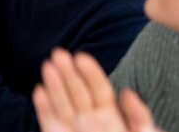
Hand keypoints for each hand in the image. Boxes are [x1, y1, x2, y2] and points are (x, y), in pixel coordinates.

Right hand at [32, 49, 157, 131]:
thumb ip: (139, 118)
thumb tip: (126, 92)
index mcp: (111, 119)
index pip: (99, 90)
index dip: (90, 73)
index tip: (80, 57)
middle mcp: (90, 124)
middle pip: (77, 93)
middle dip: (67, 73)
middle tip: (58, 54)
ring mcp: (72, 131)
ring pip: (62, 105)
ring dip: (54, 85)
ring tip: (47, 66)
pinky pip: (49, 122)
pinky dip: (43, 108)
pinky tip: (39, 91)